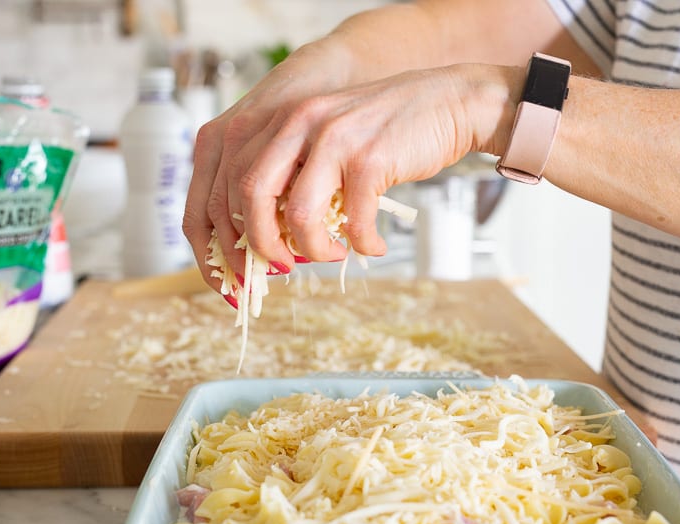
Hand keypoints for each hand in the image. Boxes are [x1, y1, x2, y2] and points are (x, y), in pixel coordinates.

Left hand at [210, 63, 519, 273]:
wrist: (452, 101)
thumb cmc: (389, 130)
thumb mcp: (329, 139)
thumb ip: (297, 171)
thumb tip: (270, 233)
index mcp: (282, 120)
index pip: (230, 177)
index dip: (227, 229)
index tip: (242, 262)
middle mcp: (300, 123)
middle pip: (249, 195)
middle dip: (258, 244)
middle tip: (278, 267)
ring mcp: (335, 139)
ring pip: (298, 215)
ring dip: (312, 249)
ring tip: (332, 256)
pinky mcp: (370, 159)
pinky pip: (354, 221)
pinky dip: (363, 244)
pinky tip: (374, 244)